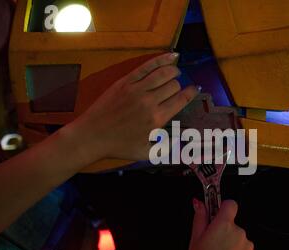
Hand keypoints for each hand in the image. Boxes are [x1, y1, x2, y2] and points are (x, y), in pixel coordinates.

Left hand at [65, 52, 198, 162]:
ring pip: (164, 73)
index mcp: (157, 119)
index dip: (191, 92)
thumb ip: (166, 147)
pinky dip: (161, 60)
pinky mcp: (126, 81)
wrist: (93, 135)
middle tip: (178, 87)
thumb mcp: (146, 153)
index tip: (195, 89)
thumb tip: (181, 139)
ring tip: (176, 71)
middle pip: (173, 85)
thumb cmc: (119, 146)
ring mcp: (137, 89)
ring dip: (174, 70)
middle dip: (179, 85)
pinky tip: (171, 56)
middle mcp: (150, 102)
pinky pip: (147, 66)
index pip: (181, 99)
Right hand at [186, 199, 258, 249]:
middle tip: (211, 246)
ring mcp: (248, 247)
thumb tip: (199, 204)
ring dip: (230, 245)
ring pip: (238, 239)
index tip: (215, 213)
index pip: (229, 204)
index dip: (222, 207)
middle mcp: (239, 234)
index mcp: (224, 226)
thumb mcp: (194, 242)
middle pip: (232, 224)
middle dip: (223, 232)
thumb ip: (199, 219)